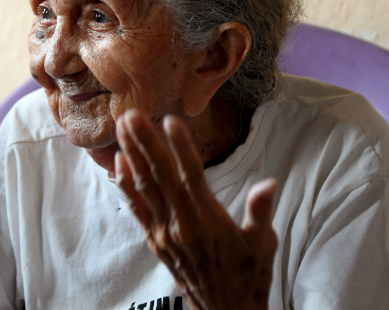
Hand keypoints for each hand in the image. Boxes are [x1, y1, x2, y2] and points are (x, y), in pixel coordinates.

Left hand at [115, 109, 276, 309]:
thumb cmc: (249, 276)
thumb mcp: (264, 246)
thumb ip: (261, 213)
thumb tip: (269, 183)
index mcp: (210, 222)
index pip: (193, 177)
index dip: (181, 149)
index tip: (171, 121)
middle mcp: (183, 225)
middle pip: (161, 177)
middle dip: (146, 144)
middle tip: (131, 114)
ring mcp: (165, 233)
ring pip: (145, 188)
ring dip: (132, 155)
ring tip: (122, 128)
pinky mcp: (155, 241)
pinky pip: (137, 209)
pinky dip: (126, 186)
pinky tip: (119, 163)